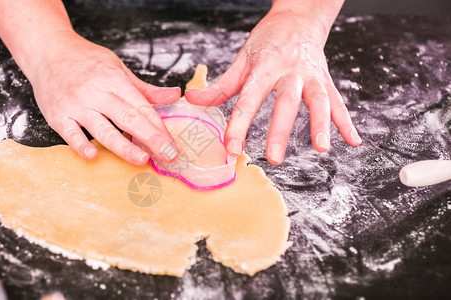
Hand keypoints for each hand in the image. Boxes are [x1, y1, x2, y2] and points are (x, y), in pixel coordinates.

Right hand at [27, 31, 180, 164]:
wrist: (47, 50)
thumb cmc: (86, 60)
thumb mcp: (118, 68)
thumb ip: (143, 88)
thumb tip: (174, 95)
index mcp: (114, 80)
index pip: (142, 106)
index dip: (159, 127)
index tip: (172, 144)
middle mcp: (97, 93)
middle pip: (128, 118)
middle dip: (150, 138)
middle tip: (169, 155)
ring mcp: (76, 105)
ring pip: (103, 129)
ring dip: (123, 146)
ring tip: (141, 159)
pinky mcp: (57, 115)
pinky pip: (70, 133)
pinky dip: (81, 145)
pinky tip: (94, 156)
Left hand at [184, 10, 361, 163]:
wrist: (299, 17)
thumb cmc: (268, 40)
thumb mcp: (242, 59)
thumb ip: (221, 85)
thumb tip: (192, 101)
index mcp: (265, 66)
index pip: (249, 98)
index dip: (239, 124)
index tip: (231, 148)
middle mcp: (291, 70)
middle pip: (286, 103)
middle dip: (280, 131)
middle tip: (274, 158)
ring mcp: (311, 75)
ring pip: (319, 101)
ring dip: (322, 125)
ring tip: (322, 148)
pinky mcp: (326, 79)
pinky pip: (338, 102)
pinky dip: (346, 122)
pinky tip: (353, 141)